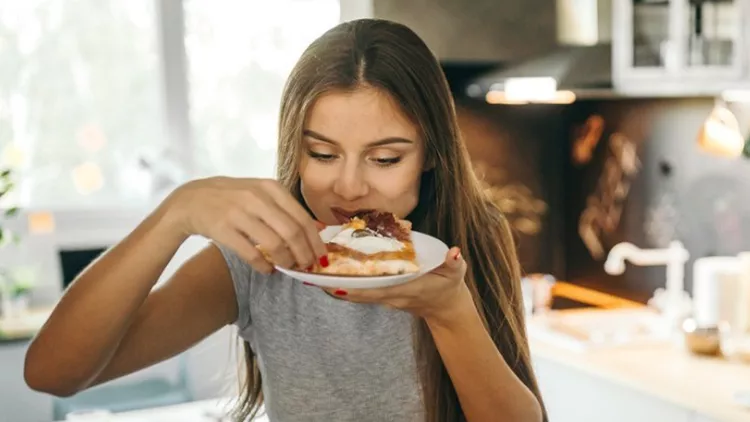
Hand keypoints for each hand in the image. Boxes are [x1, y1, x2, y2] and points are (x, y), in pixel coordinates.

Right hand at [162, 177, 326, 273]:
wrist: (191, 199)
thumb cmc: (232, 198)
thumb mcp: (260, 193)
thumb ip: (284, 208)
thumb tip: (316, 231)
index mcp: (271, 187)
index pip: (302, 217)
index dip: (315, 240)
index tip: (321, 256)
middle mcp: (256, 198)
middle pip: (292, 232)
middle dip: (304, 254)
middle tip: (307, 266)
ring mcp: (239, 212)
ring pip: (275, 244)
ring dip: (286, 261)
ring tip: (288, 268)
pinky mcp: (223, 229)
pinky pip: (251, 254)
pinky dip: (263, 266)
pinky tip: (267, 270)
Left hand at [322, 247, 472, 323]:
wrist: (445, 308)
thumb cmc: (449, 286)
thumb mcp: (456, 272)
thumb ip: (454, 262)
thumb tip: (453, 252)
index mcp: (405, 289)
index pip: (377, 290)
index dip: (355, 289)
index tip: (334, 285)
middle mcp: (391, 296)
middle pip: (358, 294)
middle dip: (335, 286)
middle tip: (312, 275)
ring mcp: (385, 297)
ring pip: (355, 293)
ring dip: (334, 285)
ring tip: (312, 272)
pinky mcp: (381, 294)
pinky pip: (359, 290)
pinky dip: (343, 283)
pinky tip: (327, 271)